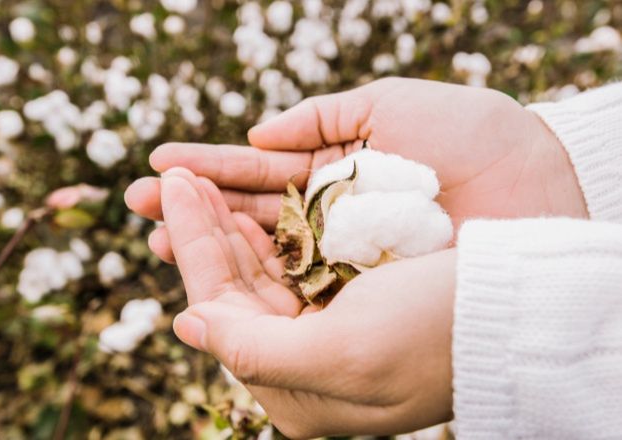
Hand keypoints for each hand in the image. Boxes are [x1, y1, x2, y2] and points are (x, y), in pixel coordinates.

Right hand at [125, 78, 586, 262]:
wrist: (535, 194)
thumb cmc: (475, 141)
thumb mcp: (394, 106)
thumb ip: (323, 117)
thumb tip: (259, 135)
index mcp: (340, 173)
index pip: (261, 172)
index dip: (210, 167)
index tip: (160, 164)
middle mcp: (335, 221)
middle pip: (251, 216)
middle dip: (193, 210)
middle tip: (136, 205)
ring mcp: (344, 261)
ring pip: (263, 256)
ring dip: (208, 247)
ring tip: (157, 239)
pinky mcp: (359, 297)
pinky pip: (294, 289)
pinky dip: (251, 284)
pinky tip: (207, 278)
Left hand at [159, 168, 455, 437]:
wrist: (513, 313)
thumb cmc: (434, 332)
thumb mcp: (344, 353)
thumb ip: (254, 349)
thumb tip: (185, 325)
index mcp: (296, 388)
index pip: (220, 308)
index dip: (191, 244)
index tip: (169, 188)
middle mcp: (304, 362)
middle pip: (234, 286)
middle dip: (203, 227)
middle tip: (175, 176)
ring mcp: (325, 328)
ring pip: (259, 270)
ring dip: (229, 223)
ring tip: (198, 180)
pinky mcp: (348, 299)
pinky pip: (291, 263)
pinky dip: (266, 229)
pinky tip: (245, 204)